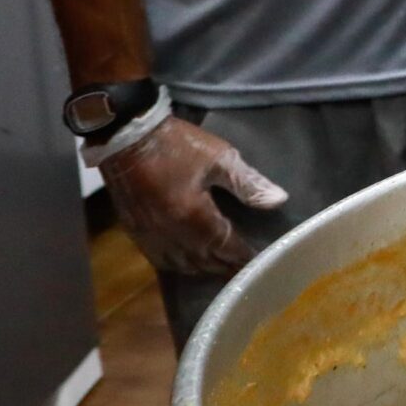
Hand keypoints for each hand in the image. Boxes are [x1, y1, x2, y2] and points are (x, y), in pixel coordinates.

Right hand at [99, 117, 287, 277]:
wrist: (126, 136)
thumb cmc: (177, 144)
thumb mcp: (219, 158)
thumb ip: (248, 183)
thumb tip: (278, 200)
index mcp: (194, 217)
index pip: (226, 247)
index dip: (244, 256)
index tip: (261, 261)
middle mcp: (171, 234)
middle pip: (204, 261)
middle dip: (225, 266)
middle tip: (243, 269)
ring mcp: (150, 235)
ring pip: (180, 265)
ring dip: (202, 268)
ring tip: (219, 267)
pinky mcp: (134, 231)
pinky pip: (158, 258)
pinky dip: (176, 264)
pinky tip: (185, 261)